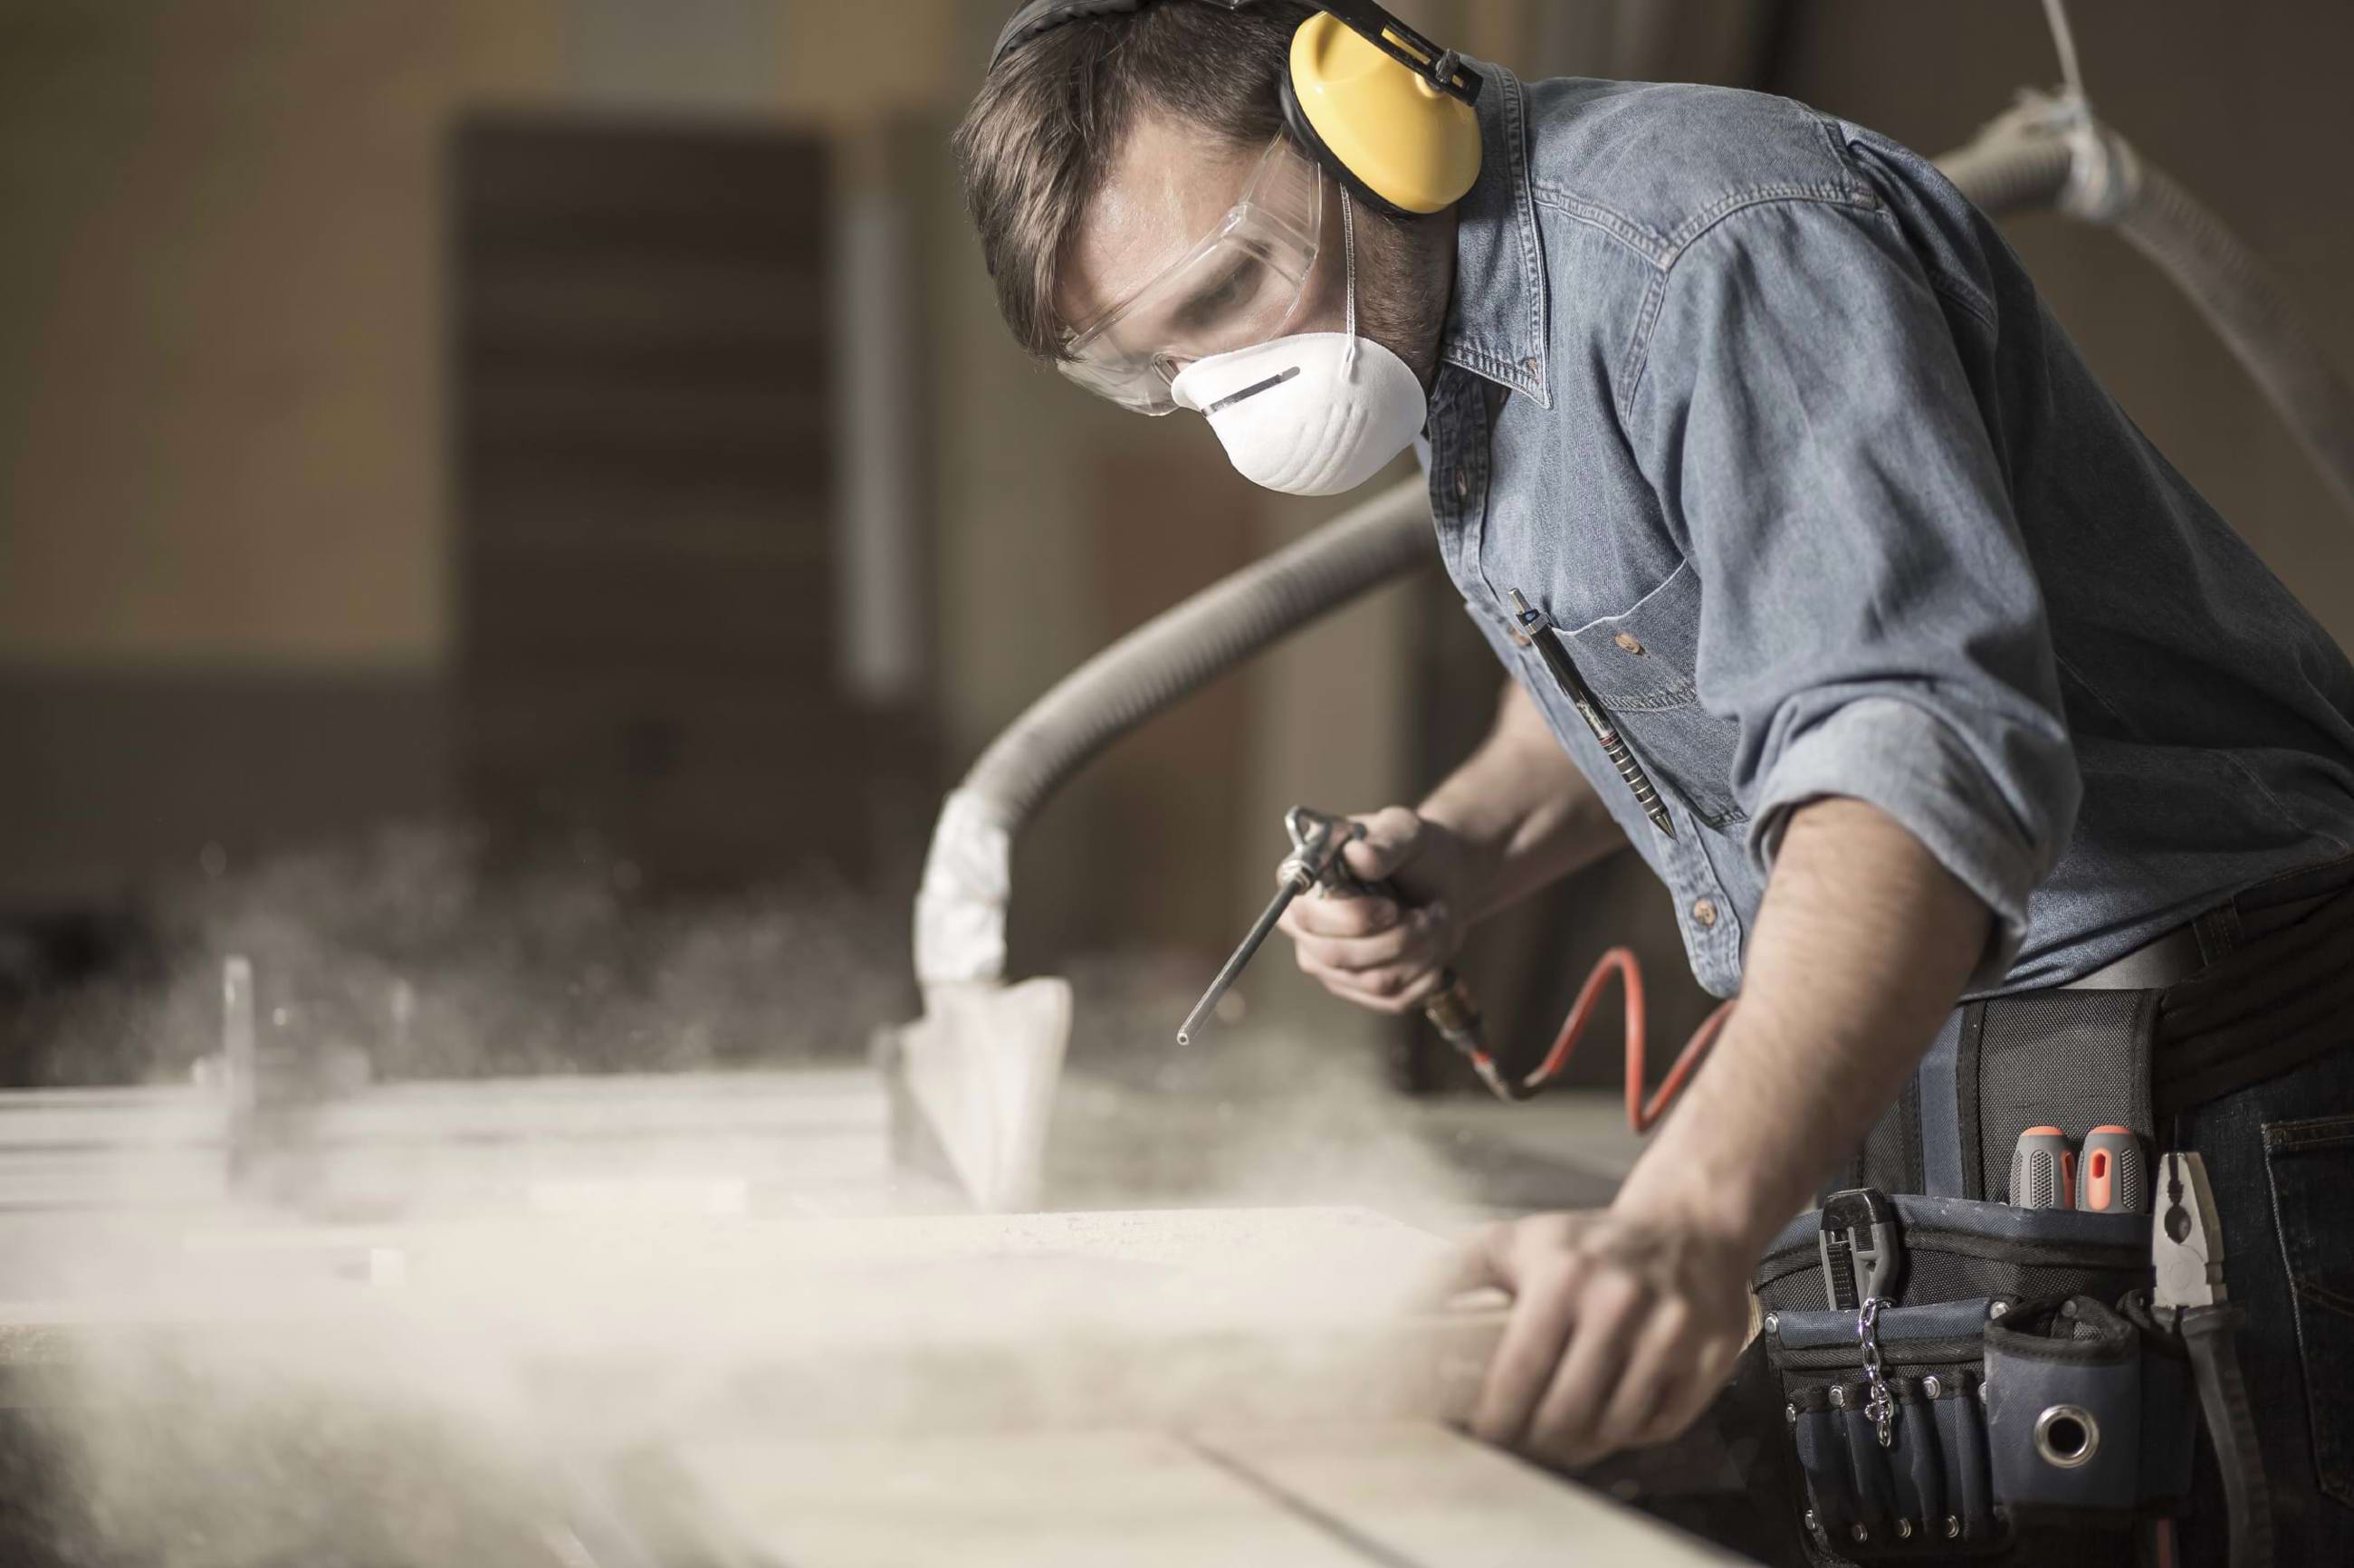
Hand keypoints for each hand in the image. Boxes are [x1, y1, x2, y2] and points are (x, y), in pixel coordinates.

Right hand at [1275, 806, 1483, 1013]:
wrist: (1444, 880)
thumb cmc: (1415, 851)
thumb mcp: (1405, 832)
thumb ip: (1384, 842)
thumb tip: (1357, 855)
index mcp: (1302, 884)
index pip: (1305, 917)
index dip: (1351, 918)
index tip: (1392, 906)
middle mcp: (1306, 929)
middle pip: (1336, 956)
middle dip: (1396, 937)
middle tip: (1429, 912)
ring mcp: (1330, 965)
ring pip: (1373, 980)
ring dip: (1419, 951)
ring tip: (1435, 920)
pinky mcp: (1359, 991)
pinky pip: (1393, 999)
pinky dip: (1426, 974)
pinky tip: (1433, 946)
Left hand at [1444, 1207, 1754, 1467]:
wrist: (1688, 1226)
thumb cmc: (1588, 1243)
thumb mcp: (1514, 1242)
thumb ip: (1451, 1276)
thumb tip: (1395, 1320)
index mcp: (1563, 1275)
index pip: (1519, 1373)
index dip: (1497, 1419)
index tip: (1486, 1435)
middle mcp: (1620, 1301)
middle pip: (1565, 1413)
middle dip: (1536, 1442)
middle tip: (1523, 1445)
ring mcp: (1671, 1330)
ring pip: (1613, 1427)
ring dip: (1582, 1444)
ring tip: (1563, 1434)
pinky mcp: (1710, 1355)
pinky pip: (1659, 1425)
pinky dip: (1631, 1432)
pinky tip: (1614, 1411)